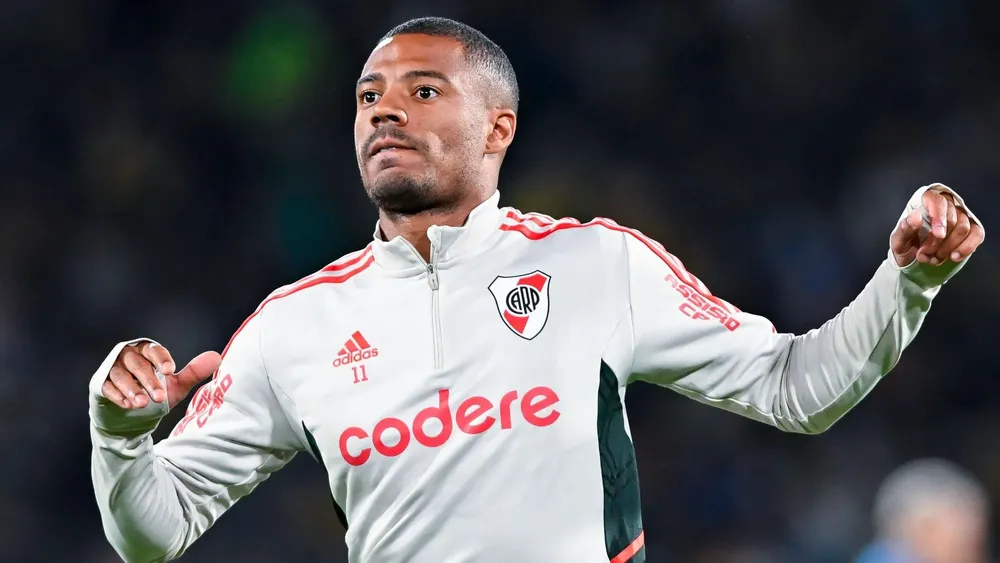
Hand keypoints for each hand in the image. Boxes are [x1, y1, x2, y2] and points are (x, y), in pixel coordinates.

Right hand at [101, 341, 221, 409]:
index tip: (170, 371)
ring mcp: (111, 370)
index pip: (153, 349)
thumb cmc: (154, 393)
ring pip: (120, 374)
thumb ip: (193, 372)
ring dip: (132, 389)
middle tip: (159, 397)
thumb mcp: (175, 385)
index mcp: (146, 352)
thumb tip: (216, 357)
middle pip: (137, 363)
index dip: (161, 358)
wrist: (132, 416)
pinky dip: (117, 395)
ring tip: (143, 404)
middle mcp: (127, 356)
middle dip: (149, 380)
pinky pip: (105, 387)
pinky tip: (127, 405)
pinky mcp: (99, 385)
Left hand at [891, 186, 983, 266]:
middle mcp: (945, 207)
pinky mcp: (970, 230)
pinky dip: (966, 248)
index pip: (937, 201)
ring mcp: (960, 217)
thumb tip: (915, 216)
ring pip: (963, 228)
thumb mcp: (898, 240)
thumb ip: (904, 228)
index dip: (939, 217)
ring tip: (933, 258)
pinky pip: (977, 234)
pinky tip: (954, 257)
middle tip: (924, 254)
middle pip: (951, 219)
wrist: (912, 261)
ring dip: (948, 248)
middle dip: (938, 242)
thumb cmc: (905, 246)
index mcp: (925, 203)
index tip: (938, 235)